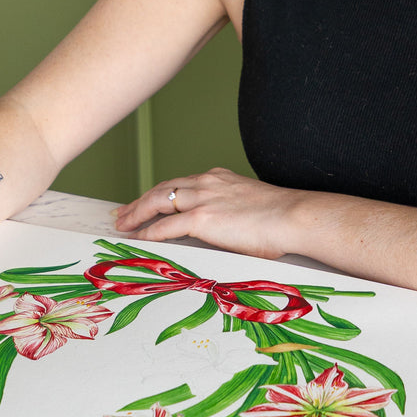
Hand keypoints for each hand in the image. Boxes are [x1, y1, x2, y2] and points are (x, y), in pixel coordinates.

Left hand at [113, 168, 303, 260]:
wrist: (294, 216)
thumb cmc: (282, 218)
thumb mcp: (251, 205)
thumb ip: (233, 212)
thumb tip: (228, 230)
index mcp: (220, 178)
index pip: (181, 183)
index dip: (160, 193)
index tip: (148, 201)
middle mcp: (207, 183)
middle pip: (162, 188)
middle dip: (140, 201)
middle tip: (123, 212)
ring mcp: (203, 198)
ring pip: (158, 202)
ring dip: (137, 214)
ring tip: (123, 225)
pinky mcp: (203, 218)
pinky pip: (166, 226)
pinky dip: (150, 232)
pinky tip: (140, 239)